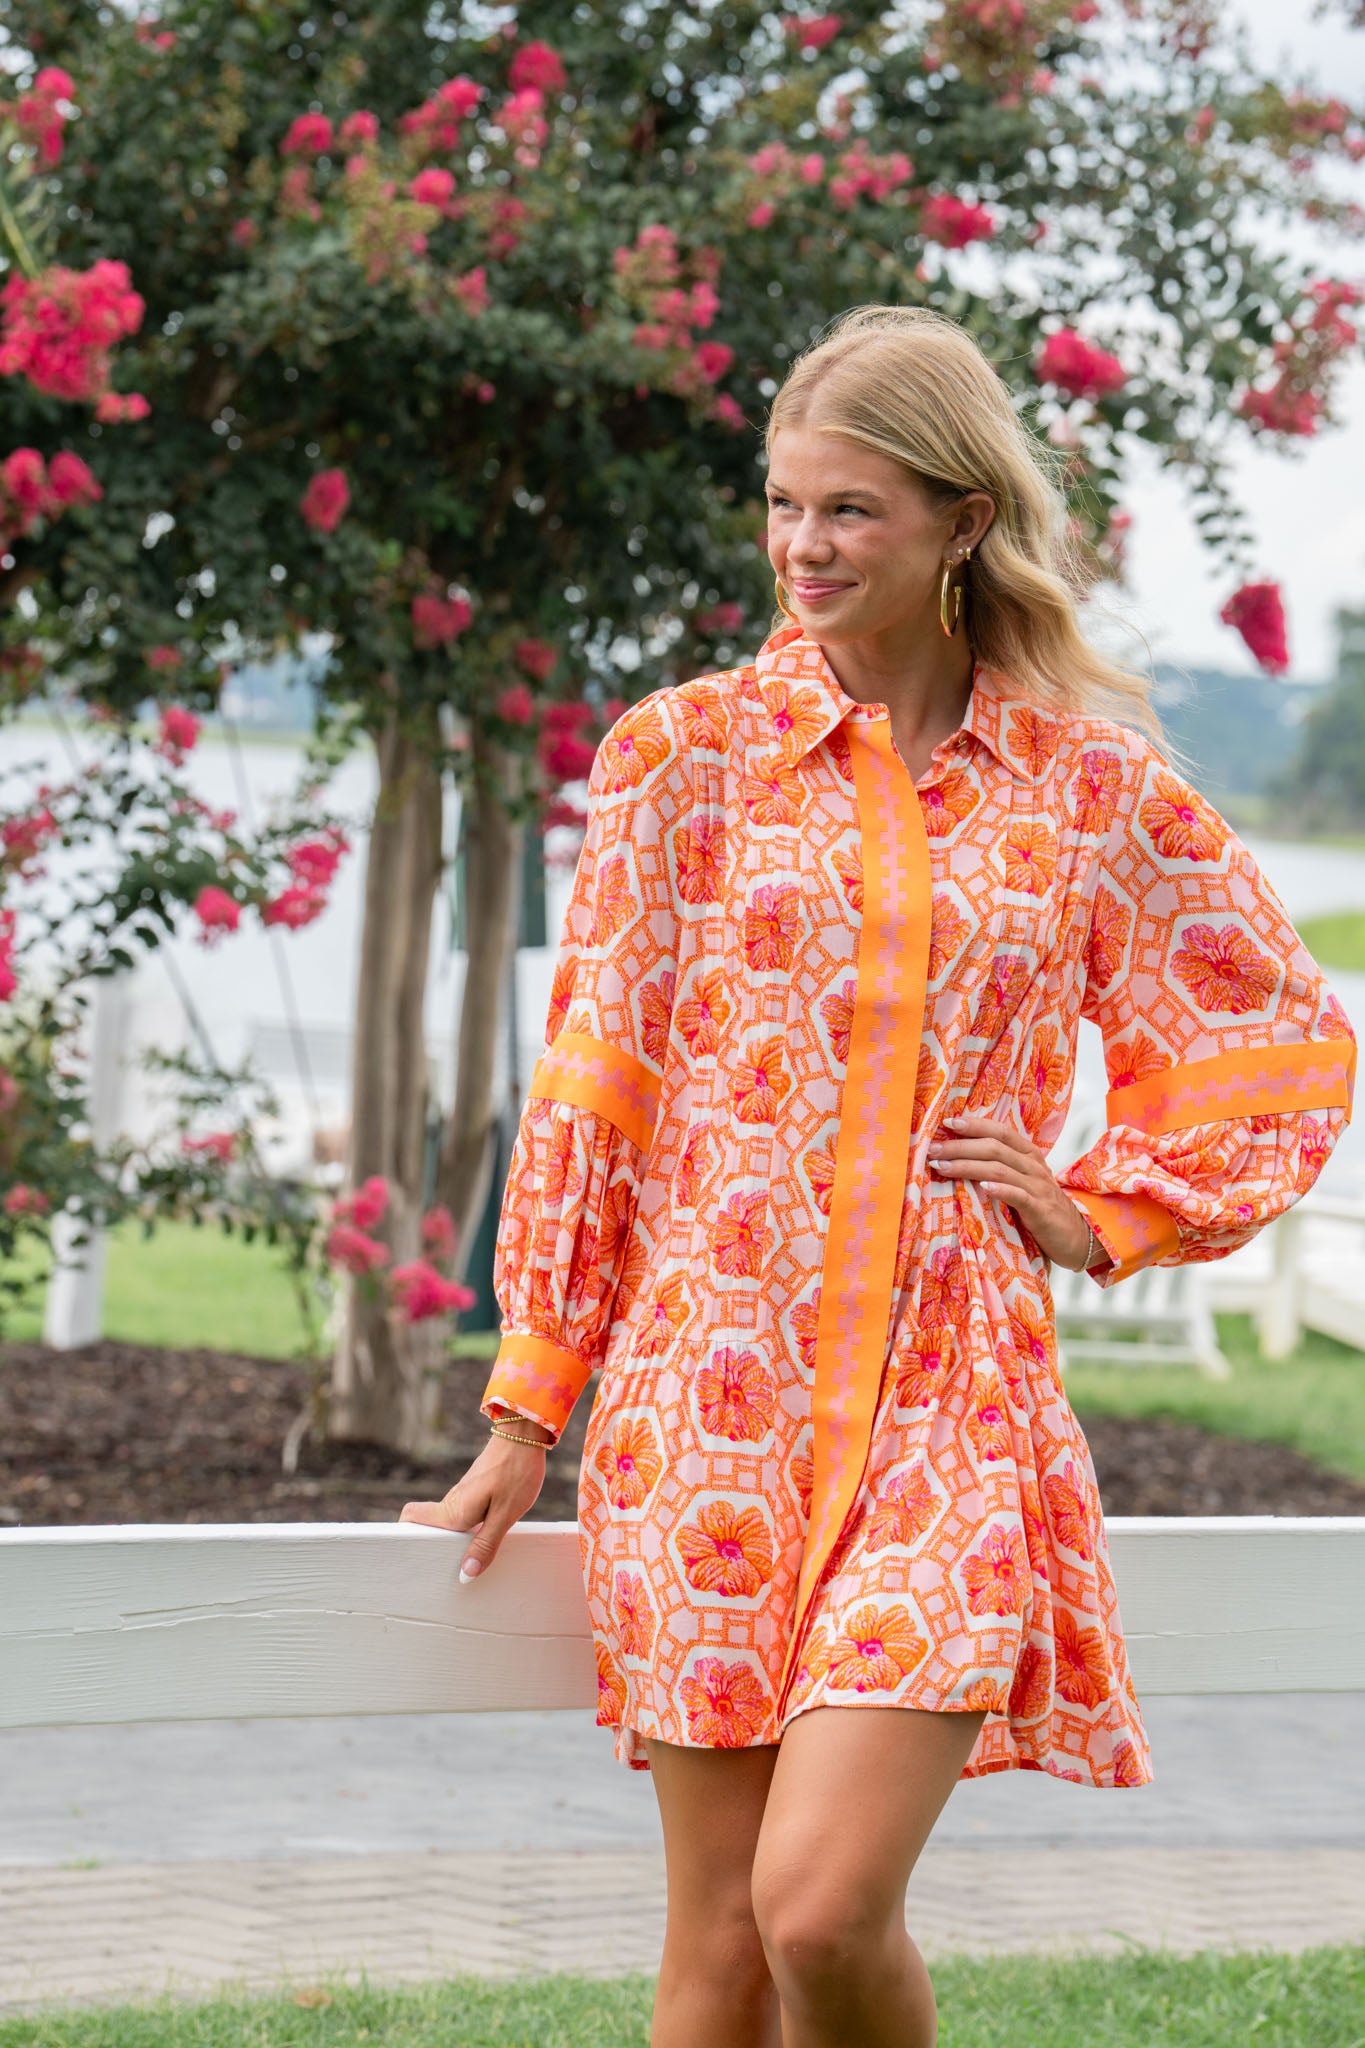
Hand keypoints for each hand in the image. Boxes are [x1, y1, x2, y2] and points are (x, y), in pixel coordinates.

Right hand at [399, 1428, 547, 1580]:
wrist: (525, 1436)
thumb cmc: (515, 1473)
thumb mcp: (505, 1514)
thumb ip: (485, 1544)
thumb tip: (465, 1574)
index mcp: (452, 1511)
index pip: (410, 1518)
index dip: (405, 1536)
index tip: (413, 1560)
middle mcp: (452, 1503)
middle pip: (427, 1525)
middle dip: (431, 1547)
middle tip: (444, 1573)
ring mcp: (463, 1495)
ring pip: (447, 1521)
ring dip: (452, 1541)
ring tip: (467, 1564)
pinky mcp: (476, 1491)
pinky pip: (462, 1515)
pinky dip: (466, 1530)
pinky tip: (483, 1540)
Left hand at [928, 1114, 1099, 1271]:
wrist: (1075, 1237)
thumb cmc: (1039, 1208)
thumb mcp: (1021, 1183)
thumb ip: (999, 1169)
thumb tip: (958, 1158)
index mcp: (1028, 1155)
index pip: (1000, 1131)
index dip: (974, 1125)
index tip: (947, 1122)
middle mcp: (1034, 1166)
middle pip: (994, 1148)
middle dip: (960, 1146)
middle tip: (932, 1149)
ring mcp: (1038, 1187)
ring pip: (999, 1169)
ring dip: (968, 1166)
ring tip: (942, 1167)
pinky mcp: (1041, 1210)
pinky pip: (1019, 1195)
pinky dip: (1000, 1189)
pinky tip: (983, 1188)